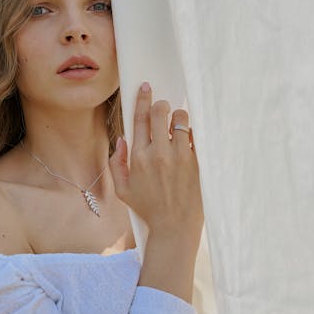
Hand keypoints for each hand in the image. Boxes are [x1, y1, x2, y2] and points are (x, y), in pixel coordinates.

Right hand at [109, 82, 203, 244]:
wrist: (174, 226)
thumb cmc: (148, 207)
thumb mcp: (122, 189)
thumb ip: (117, 163)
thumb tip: (122, 140)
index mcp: (139, 157)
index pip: (140, 118)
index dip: (143, 98)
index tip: (146, 87)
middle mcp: (159, 153)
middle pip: (161, 112)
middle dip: (161, 105)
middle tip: (162, 108)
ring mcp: (181, 157)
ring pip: (181, 119)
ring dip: (178, 117)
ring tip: (176, 125)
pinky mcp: (197, 162)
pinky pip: (195, 135)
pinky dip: (191, 133)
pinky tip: (187, 138)